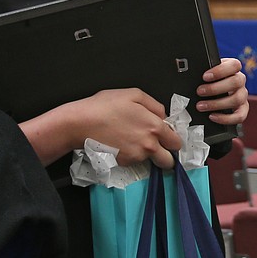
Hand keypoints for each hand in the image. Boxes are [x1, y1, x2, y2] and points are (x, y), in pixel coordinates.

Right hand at [65, 88, 181, 168]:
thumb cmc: (104, 106)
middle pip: (168, 161)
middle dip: (166, 155)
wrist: (80, 123)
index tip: (168, 138)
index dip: (173, 140)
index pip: (176, 142)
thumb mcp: (134, 94)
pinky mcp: (123, 163)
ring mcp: (136, 156)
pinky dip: (131, 154)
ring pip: (150, 160)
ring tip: (131, 139)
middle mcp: (148, 145)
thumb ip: (155, 106)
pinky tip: (121, 143)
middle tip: (158, 147)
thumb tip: (163, 116)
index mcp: (155, 127)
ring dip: (146, 153)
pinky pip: (134, 161)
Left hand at [197, 58, 247, 124]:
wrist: (211, 94)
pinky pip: (239, 116)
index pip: (234, 65)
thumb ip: (202, 72)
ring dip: (217, 104)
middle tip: (199, 92)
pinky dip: (225, 118)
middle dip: (215, 88)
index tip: (205, 77)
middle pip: (236, 82)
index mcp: (233, 69)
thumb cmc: (207, 81)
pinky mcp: (242, 110)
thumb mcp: (206, 74)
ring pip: (237, 99)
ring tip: (201, 106)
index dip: (220, 71)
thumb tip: (190, 75)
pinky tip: (212, 116)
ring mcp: (242, 96)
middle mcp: (240, 81)